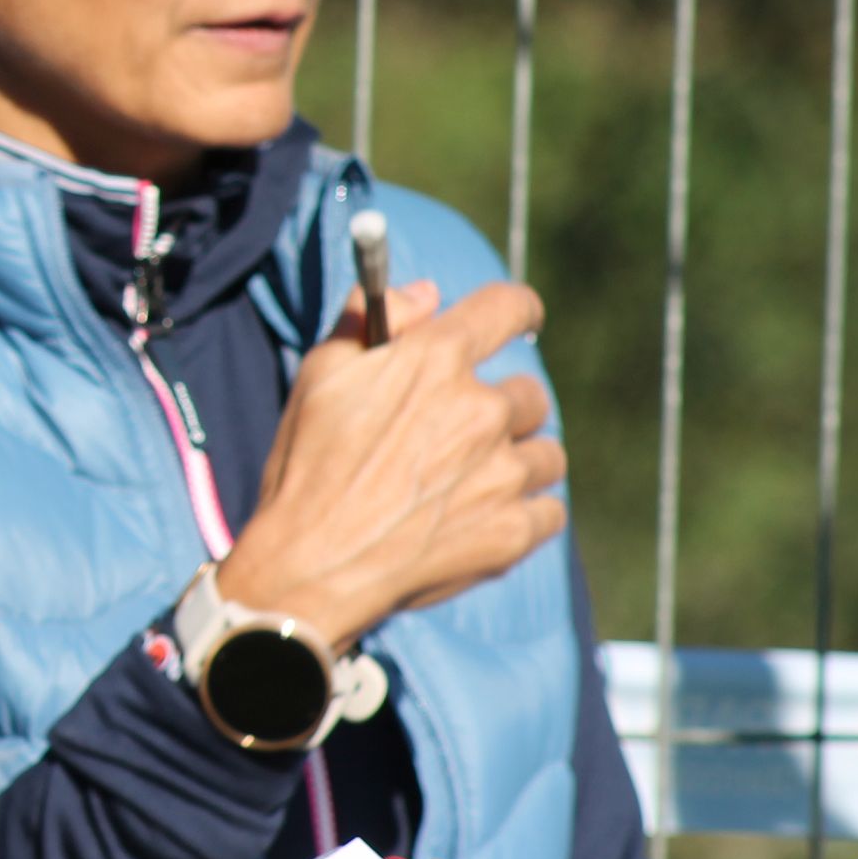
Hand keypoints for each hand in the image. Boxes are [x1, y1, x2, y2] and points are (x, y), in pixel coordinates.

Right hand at [215, 278, 565, 648]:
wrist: (310, 565)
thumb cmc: (307, 467)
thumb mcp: (320, 373)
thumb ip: (376, 318)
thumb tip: (430, 293)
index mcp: (435, 361)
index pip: (507, 307)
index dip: (518, 309)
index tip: (519, 320)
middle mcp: (481, 411)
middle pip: (528, 393)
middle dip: (500, 409)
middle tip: (458, 438)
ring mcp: (503, 474)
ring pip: (546, 454)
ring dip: (517, 463)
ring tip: (469, 485)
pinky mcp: (514, 531)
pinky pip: (550, 510)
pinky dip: (524, 514)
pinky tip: (480, 520)